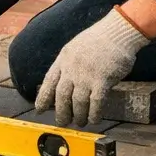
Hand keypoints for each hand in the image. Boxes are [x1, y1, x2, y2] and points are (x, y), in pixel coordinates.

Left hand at [35, 8, 149, 125]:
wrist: (117, 33)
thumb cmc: (99, 40)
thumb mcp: (75, 48)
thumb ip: (69, 64)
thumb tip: (65, 82)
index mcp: (63, 59)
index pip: (49, 82)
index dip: (43, 97)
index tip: (38, 109)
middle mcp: (72, 68)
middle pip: (62, 96)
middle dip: (61, 112)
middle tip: (62, 123)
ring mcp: (86, 75)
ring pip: (78, 102)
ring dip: (78, 115)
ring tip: (80, 123)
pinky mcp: (102, 80)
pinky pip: (95, 102)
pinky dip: (93, 113)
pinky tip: (94, 120)